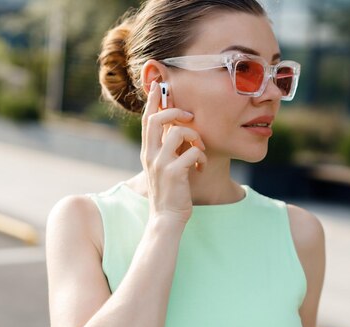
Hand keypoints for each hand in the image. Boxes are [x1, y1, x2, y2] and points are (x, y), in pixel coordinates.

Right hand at [140, 81, 207, 224]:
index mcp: (148, 152)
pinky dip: (202, 158)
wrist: (167, 218)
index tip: (158, 84)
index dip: (153, 101)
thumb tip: (179, 130)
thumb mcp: (164, 167)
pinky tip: (201, 168)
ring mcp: (161, 164)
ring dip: (196, 138)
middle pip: (158, 119)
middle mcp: (150, 155)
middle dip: (176, 112)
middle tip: (190, 117)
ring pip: (180, 133)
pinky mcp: (174, 173)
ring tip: (201, 150)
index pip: (147, 119)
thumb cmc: (170, 192)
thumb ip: (167, 149)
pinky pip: (193, 152)